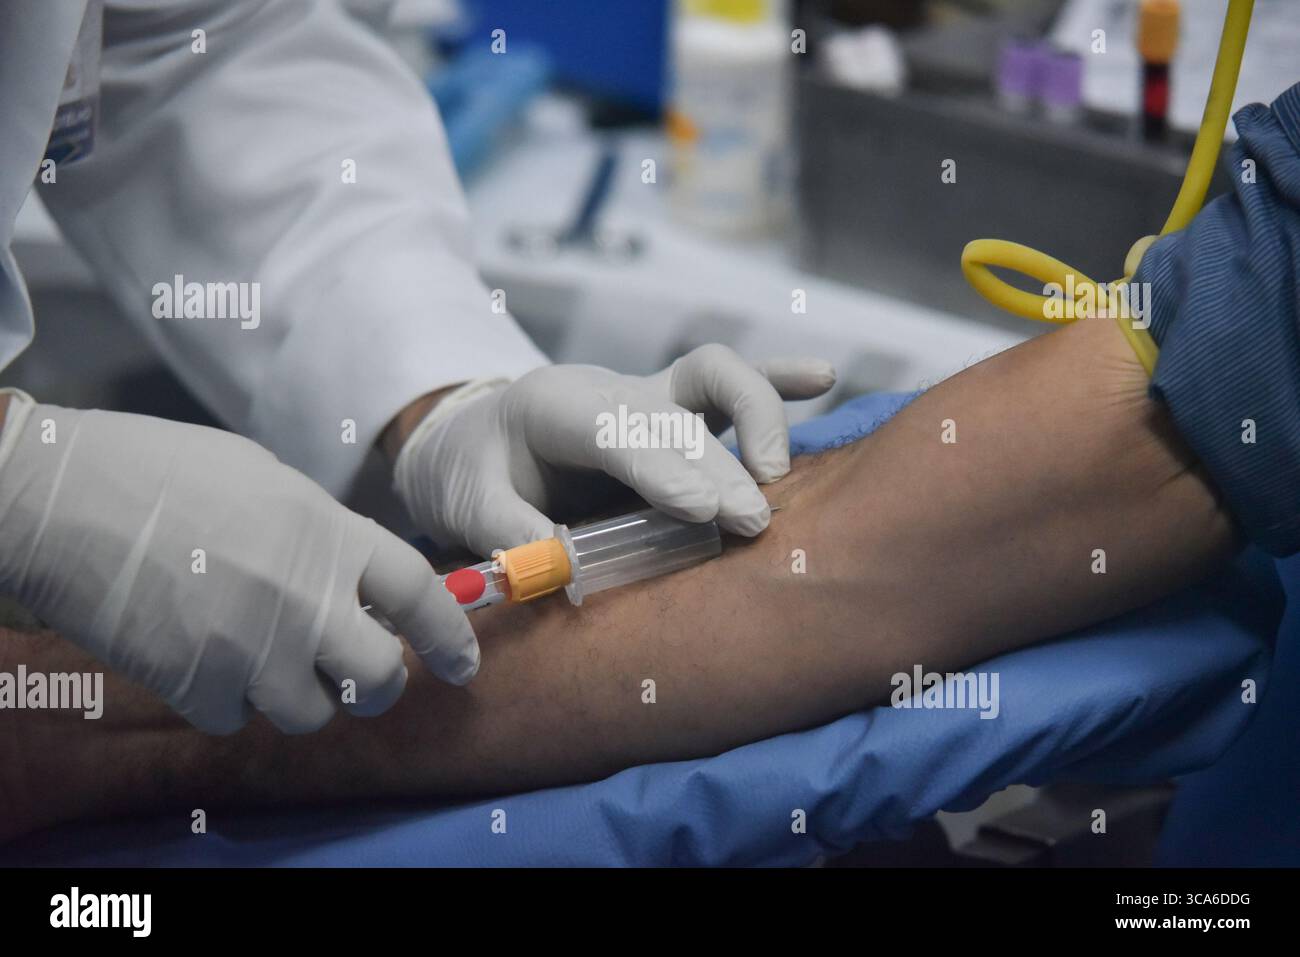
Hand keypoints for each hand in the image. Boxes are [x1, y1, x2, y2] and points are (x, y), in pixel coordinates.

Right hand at [0, 392, 478, 734]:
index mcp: (329, 534)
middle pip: (379, 677)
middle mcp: (304, 597)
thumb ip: (321, 534)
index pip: (421, 596)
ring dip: (298, 697)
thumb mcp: (266, 480)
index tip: (462, 662)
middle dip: (379, 685)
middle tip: (364, 677)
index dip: (450, 634)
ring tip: (265, 659)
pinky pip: (235, 719)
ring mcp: (250, 647)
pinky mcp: (194, 684)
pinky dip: (226, 702)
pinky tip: (203, 660)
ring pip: (310, 714)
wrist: (57, 495)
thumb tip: (352, 576)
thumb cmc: (161, 470)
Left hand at [393, 344, 835, 556]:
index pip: (615, 430)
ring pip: (716, 377)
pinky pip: (731, 384)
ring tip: (777, 478)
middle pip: (675, 417)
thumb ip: (506, 532)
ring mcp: (649, 394)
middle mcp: (610, 390)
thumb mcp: (467, 503)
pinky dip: (778, 378)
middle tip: (749, 521)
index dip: (660, 468)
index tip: (700, 508)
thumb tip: (557, 564)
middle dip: (717, 466)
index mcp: (553, 405)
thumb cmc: (475, 472)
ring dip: (756, 419)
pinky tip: (824, 375)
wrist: (478, 435)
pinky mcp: (675, 408)